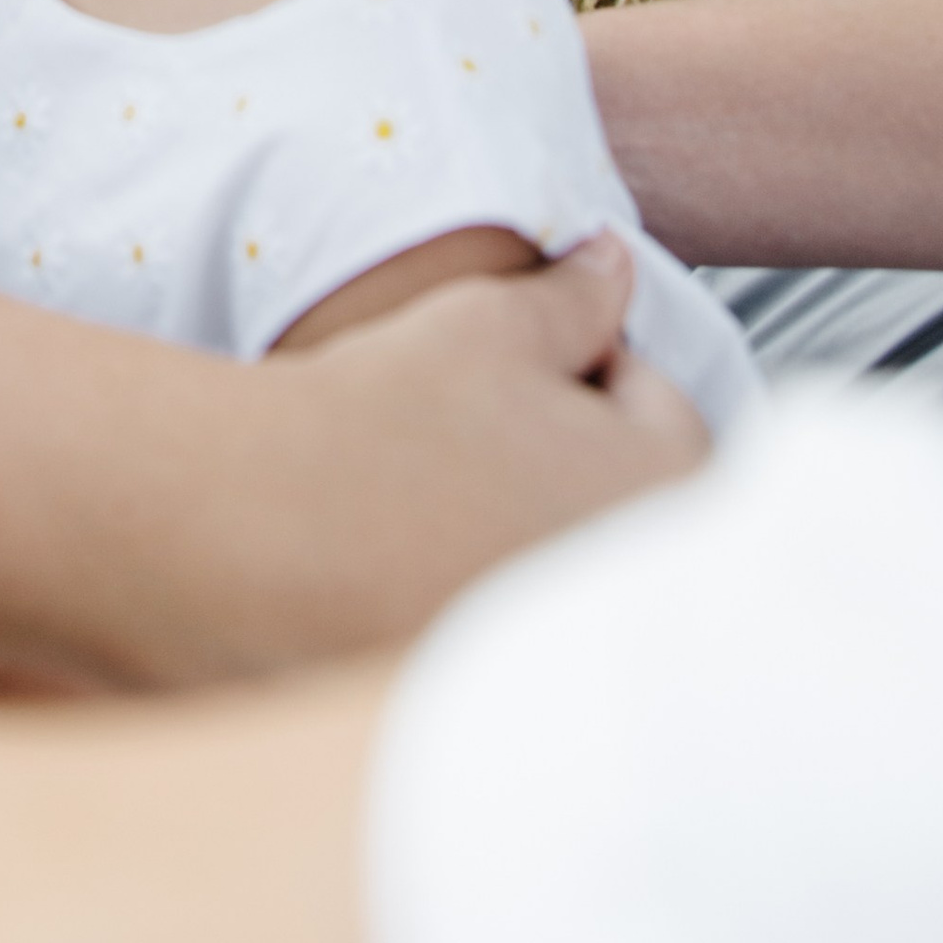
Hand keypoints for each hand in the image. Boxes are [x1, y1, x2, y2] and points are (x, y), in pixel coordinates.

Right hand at [275, 235, 707, 651]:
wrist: (273, 526)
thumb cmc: (391, 415)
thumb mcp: (494, 320)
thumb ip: (577, 295)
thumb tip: (612, 264)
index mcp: (670, 483)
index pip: (653, 392)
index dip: (575, 359)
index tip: (508, 368)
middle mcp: (648, 578)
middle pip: (620, 478)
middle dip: (565, 443)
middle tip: (477, 422)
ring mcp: (584, 640)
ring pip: (570, 541)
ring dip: (526, 508)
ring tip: (440, 478)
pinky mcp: (514, 677)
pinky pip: (522, 608)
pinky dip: (486, 573)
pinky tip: (422, 544)